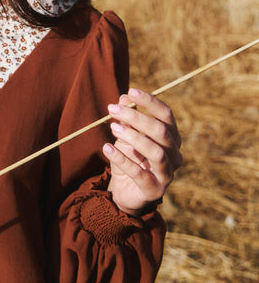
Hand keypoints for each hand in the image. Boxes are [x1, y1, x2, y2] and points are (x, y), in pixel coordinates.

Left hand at [103, 88, 182, 215]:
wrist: (125, 191)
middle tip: (112, 109)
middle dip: (136, 118)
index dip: (150, 102)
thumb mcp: (126, 135)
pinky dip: (122, 159)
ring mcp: (167, 174)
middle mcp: (175, 156)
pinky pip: (139, 173)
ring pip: (156, 152)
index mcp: (172, 139)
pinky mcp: (154, 191)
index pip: (167, 116)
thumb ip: (127, 117)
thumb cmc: (130, 158)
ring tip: (113, 127)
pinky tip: (107, 148)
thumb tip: (125, 97)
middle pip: (161, 132)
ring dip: (133, 137)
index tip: (131, 91)